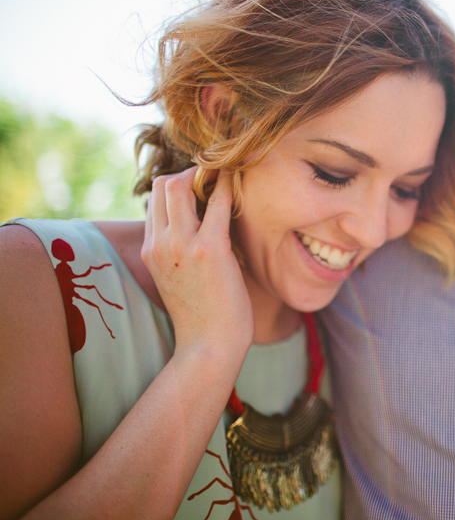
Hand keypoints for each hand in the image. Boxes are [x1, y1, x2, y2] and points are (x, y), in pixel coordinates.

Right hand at [142, 167, 253, 357]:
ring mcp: (181, 244)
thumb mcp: (176, 279)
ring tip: (227, 175)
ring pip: (179, 185)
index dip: (178, 187)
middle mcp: (159, 243)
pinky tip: (239, 181)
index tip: (203, 188)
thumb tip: (197, 232)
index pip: (154, 201)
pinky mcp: (209, 248)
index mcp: (150, 249)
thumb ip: (177, 251)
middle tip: (216, 178)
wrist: (208, 346)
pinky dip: (227, 185)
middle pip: (162, 185)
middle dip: (189, 173)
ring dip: (205, 174)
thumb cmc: (203, 315)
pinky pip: (217, 202)